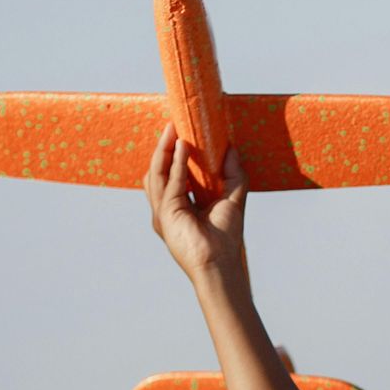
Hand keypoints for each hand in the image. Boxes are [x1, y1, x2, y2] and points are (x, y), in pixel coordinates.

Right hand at [143, 120, 246, 283]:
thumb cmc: (226, 238)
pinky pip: (169, 183)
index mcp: (180, 204)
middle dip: (164, 147)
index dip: (174, 153)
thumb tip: (231, 148)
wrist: (221, 264)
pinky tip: (182, 148)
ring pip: (157, 173)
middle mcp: (168, 207)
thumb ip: (232, 174)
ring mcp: (163, 212)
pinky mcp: (165, 214)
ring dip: (164, 150)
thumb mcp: (232, 198)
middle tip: (173, 124)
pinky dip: (175, 165)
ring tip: (173, 130)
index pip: (171, 173)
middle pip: (159, 170)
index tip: (182, 131)